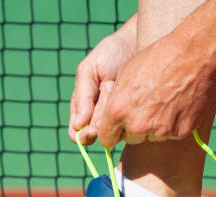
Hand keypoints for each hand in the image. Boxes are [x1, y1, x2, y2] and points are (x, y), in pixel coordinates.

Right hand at [68, 17, 136, 144]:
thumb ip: (82, 97)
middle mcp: (99, 116)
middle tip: (107, 88)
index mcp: (82, 108)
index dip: (83, 136)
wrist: (139, 42)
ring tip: (117, 83)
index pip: (76, 134)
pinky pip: (130, 126)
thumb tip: (78, 126)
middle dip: (101, 116)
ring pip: (113, 131)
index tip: (92, 129)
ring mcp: (118, 117)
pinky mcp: (135, 116)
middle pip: (96, 134)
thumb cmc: (110, 54)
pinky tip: (132, 94)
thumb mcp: (89, 70)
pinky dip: (130, 114)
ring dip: (114, 110)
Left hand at [96, 31, 215, 147]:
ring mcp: (161, 131)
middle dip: (134, 128)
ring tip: (166, 100)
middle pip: (129, 139)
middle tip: (147, 106)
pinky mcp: (181, 132)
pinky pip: (172, 134)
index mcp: (119, 110)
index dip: (112, 132)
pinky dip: (174, 124)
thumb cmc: (159, 57)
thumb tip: (109, 115)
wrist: (196, 54)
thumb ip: (115, 100)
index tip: (117, 127)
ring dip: (155, 126)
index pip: (106, 139)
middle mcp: (138, 125)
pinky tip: (179, 104)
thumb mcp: (126, 73)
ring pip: (151, 137)